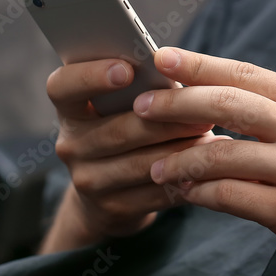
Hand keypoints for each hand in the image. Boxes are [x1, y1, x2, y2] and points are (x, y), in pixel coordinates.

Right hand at [46, 58, 228, 243]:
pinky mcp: (112, 209)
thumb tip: (175, 66)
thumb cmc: (124, 124)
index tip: (127, 70)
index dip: (91, 76)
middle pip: (119, 130)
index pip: (63, 87)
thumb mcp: (119, 103)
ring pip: (142, 164)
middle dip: (167, 120)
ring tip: (213, 138)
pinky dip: (185, 179)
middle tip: (205, 110)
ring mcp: (88, 181)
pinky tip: (208, 170)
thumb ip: (138, 84)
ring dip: (182, 151)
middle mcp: (71, 144)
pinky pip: (155, 193)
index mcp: (69, 108)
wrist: (106, 191)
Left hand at [136, 47, 275, 275]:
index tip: (161, 58)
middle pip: (226, 104)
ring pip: (221, 152)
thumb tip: (218, 96)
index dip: (199, 64)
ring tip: (154, 166)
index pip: (244, 73)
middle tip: (141, 108)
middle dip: (176, 104)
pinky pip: (229, 196)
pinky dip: (199, 193)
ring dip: (180, 158)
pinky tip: (185, 194)